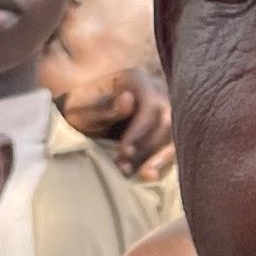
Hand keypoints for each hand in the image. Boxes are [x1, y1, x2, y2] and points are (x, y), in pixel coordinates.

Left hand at [54, 65, 173, 181]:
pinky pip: (173, 145)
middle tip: (130, 168)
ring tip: (143, 176)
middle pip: (168, 121)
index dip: (140, 131)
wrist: (84, 115)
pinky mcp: (167, 126)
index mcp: (136, 78)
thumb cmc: (80, 110)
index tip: (124, 151)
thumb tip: (129, 100)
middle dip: (152, 148)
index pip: (150, 105)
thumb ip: (105, 107)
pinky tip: (148, 175)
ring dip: (161, 159)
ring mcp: (165, 108)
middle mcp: (157, 90)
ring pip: (175, 136)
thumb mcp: (84, 108)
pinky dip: (163, 162)